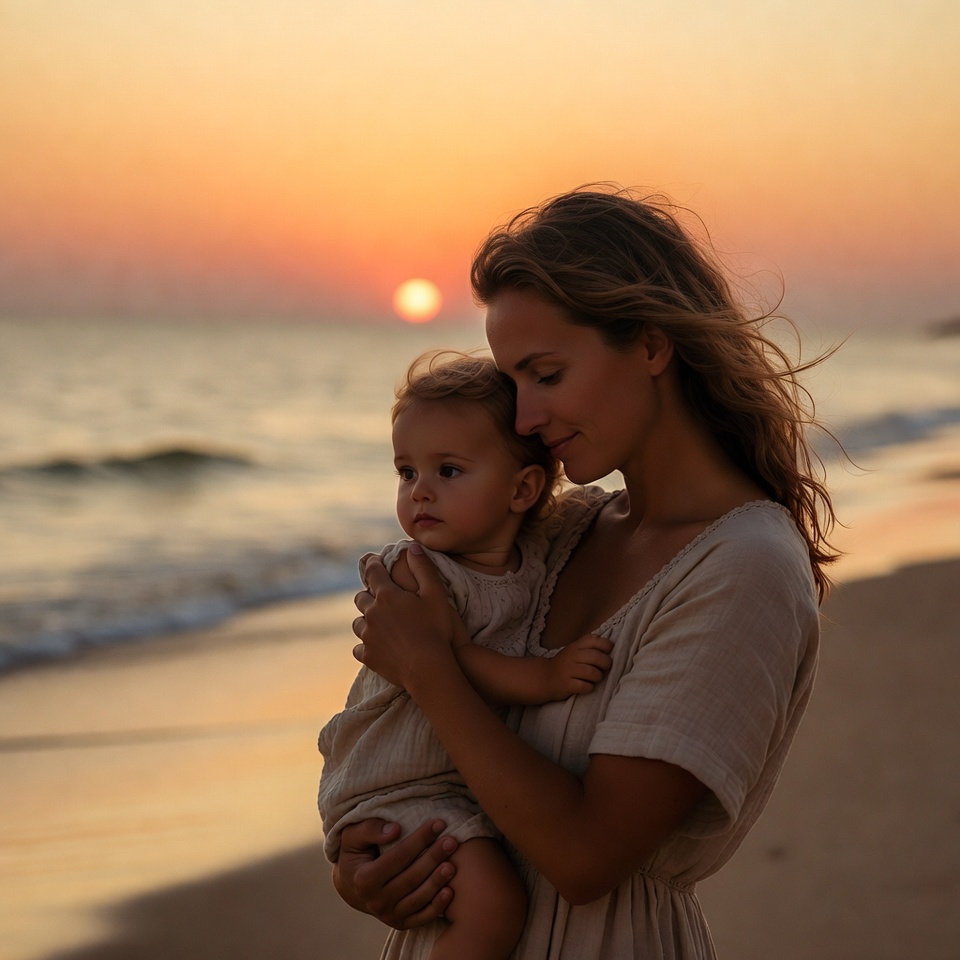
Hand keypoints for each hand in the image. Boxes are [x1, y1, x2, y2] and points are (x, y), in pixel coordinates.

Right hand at [332, 818, 457, 928]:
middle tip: (452, 841)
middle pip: (412, 877)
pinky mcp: (400, 923)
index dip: (420, 839)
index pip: (398, 857)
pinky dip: (437, 906)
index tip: (438, 823)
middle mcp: (376, 901)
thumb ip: (370, 829)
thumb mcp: (353, 836)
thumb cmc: (356, 853)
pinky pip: (422, 917)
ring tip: (453, 864)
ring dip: (438, 881)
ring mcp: (388, 915)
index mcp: (364, 879)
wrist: (351, 885)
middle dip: (434, 858)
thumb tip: (395, 830)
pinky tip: (450, 891)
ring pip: (419, 898)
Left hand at [353, 544, 465, 688]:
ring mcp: (368, 636)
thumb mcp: (436, 594)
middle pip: (361, 598)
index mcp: (387, 595)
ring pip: (358, 623)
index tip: (374, 561)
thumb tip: (413, 547)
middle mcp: (372, 613)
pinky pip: (358, 648)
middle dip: (369, 595)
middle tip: (380, 597)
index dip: (373, 564)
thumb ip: (423, 568)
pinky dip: (365, 646)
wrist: (429, 668)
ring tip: (377, 623)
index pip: (373, 572)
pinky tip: (375, 647)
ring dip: (366, 620)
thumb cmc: (437, 629)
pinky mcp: (368, 656)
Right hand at [547, 634, 613, 699]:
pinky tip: (587, 686)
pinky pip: (584, 686)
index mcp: (575, 646)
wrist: (545, 677)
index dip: (605, 645)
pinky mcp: (566, 685)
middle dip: (606, 663)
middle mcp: (571, 656)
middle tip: (605, 668)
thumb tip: (612, 646)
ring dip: (598, 676)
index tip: (608, 651)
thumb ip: (590, 647)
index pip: (593, 640)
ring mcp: (568, 671)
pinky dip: (589, 687)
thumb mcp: (574, 650)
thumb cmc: (566, 664)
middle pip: (595, 657)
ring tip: (596, 678)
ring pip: (591, 672)